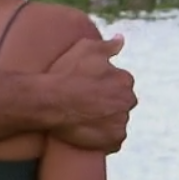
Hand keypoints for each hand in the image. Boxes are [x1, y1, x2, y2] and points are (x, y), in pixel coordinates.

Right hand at [45, 34, 136, 152]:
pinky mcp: (114, 141)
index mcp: (125, 80)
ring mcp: (122, 122)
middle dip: (109, 104)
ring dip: (106, 121)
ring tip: (84, 119)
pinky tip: (87, 131)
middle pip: (121, 103)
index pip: (121, 84)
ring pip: (117, 122)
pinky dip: (104, 138)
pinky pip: (113, 140)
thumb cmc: (66, 74)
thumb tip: (121, 39)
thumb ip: (108, 45)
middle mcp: (128, 101)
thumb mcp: (86, 49)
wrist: (50, 102)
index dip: (103, 86)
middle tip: (87, 105)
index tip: (88, 89)